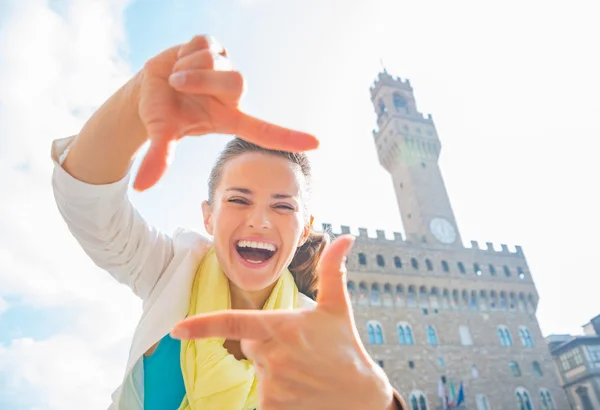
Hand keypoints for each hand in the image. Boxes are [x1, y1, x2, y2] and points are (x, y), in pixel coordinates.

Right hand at [134, 35, 318, 190]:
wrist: (148, 88)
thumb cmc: (163, 114)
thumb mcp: (162, 134)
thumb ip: (158, 157)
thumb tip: (140, 186)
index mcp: (228, 119)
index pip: (265, 131)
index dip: (289, 137)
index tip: (316, 144)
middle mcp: (232, 95)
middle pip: (237, 81)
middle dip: (201, 80)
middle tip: (179, 84)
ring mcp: (226, 69)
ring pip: (217, 60)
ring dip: (188, 68)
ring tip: (178, 78)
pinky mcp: (216, 47)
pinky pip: (205, 44)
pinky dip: (185, 52)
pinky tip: (181, 61)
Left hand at [171, 235, 395, 409]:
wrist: (361, 396)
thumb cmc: (346, 347)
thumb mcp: (338, 306)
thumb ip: (333, 270)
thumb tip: (346, 238)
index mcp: (282, 326)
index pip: (234, 323)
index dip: (202, 325)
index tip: (177, 330)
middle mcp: (272, 356)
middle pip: (250, 344)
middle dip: (266, 342)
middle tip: (299, 348)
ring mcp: (272, 385)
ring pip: (257, 369)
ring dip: (274, 368)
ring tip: (304, 370)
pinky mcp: (272, 407)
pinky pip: (262, 395)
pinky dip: (276, 392)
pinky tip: (300, 389)